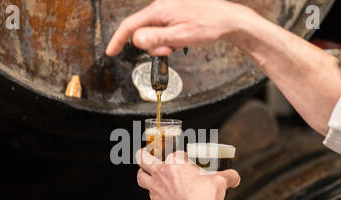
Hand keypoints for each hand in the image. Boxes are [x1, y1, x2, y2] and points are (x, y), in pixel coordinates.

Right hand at [106, 0, 253, 55]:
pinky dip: (169, 38)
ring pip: (153, 32)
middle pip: (142, 31)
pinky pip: (163, 29)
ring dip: (162, 43)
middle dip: (152, 46)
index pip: (130, 25)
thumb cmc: (209, 26)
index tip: (111, 51)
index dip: (118, 39)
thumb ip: (157, 38)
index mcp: (159, 10)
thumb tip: (136, 39)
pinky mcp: (175, 13)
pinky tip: (181, 38)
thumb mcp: (181, 36)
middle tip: (170, 50)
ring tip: (179, 43)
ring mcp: (168, 9)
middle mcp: (161, 6)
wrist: (229, 20)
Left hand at [136, 149, 239, 199]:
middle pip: (143, 158)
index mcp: (175, 162)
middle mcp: (162, 173)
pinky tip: (162, 194)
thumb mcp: (220, 182)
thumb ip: (228, 177)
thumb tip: (235, 177)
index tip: (187, 161)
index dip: (181, 156)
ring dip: (143, 174)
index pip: (175, 153)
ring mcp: (156, 188)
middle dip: (144, 154)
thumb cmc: (204, 195)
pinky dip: (154, 192)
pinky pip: (150, 194)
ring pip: (141, 177)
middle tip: (148, 154)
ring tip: (148, 173)